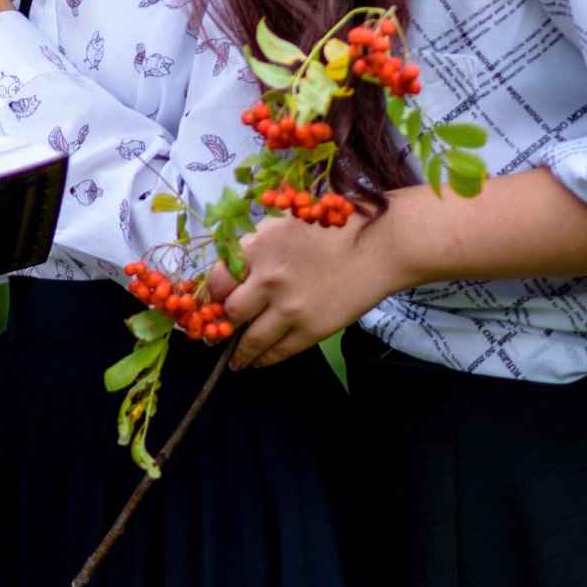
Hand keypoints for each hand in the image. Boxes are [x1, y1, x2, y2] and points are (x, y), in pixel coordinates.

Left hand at [203, 207, 408, 368]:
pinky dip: (265, 359)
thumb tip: (230, 270)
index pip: (215, 281)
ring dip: (239, 353)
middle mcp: (265, 279)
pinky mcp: (312, 329)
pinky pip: (280, 351)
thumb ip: (254, 247)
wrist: (381, 244)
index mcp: (254, 248)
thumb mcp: (281, 224)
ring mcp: (289, 308)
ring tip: (233, 361)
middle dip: (217, 328)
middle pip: (229, 313)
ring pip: (251, 339)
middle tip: (212, 337)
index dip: (208, 298)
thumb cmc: (332, 225)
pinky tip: (259, 361)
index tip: (205, 307)